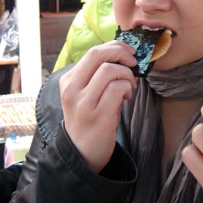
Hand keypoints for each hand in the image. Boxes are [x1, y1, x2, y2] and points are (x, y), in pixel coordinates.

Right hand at [59, 41, 136, 172]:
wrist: (82, 154)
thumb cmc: (89, 120)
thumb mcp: (85, 95)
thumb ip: (97, 75)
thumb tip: (123, 55)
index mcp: (69, 80)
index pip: (92, 52)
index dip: (115, 48)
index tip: (129, 53)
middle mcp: (72, 89)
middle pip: (97, 54)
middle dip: (121, 53)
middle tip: (133, 62)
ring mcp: (83, 102)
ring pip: (109, 70)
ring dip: (127, 75)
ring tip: (130, 87)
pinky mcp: (98, 115)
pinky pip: (117, 88)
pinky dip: (127, 88)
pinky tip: (127, 97)